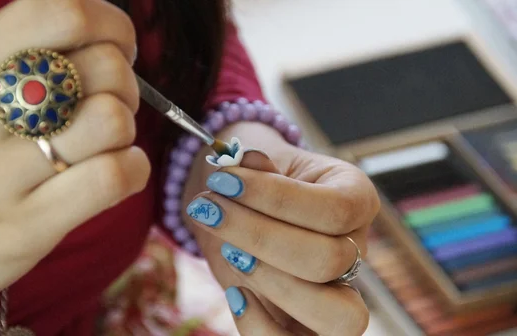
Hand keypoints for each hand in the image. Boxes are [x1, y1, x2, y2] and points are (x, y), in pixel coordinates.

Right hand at [0, 0, 147, 320]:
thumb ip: (10, 54)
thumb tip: (87, 25)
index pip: (61, 13)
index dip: (111, 24)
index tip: (118, 45)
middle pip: (102, 67)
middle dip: (125, 83)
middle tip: (108, 103)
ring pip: (112, 120)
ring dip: (125, 129)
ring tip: (103, 142)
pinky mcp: (26, 226)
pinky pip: (115, 176)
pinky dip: (134, 169)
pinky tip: (117, 171)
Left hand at [184, 128, 378, 335]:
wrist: (238, 203)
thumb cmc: (251, 179)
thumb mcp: (254, 161)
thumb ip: (255, 166)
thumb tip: (247, 163)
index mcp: (354, 199)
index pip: (333, 210)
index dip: (274, 197)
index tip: (222, 181)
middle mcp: (356, 250)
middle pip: (329, 261)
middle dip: (259, 236)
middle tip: (211, 210)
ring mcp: (338, 294)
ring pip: (339, 317)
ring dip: (272, 283)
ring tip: (230, 252)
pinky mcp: (305, 325)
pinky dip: (260, 327)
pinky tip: (235, 294)